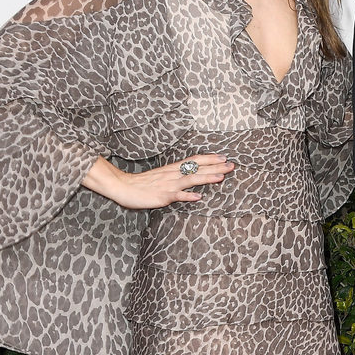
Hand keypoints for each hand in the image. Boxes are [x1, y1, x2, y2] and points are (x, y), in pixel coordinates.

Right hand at [82, 153, 233, 208]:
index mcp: (173, 169)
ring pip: (190, 179)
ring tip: (221, 177)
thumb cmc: (142, 183)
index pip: (194, 160)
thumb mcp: (161, 176)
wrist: (123, 186)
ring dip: (206, 178)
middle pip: (197, 168)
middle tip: (232, 165)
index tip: (224, 157)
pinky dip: (187, 196)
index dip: (210, 158)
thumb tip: (189, 177)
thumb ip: (175, 176)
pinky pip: (177, 196)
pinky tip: (198, 197)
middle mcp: (173, 174)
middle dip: (215, 166)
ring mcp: (169, 185)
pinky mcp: (163, 196)